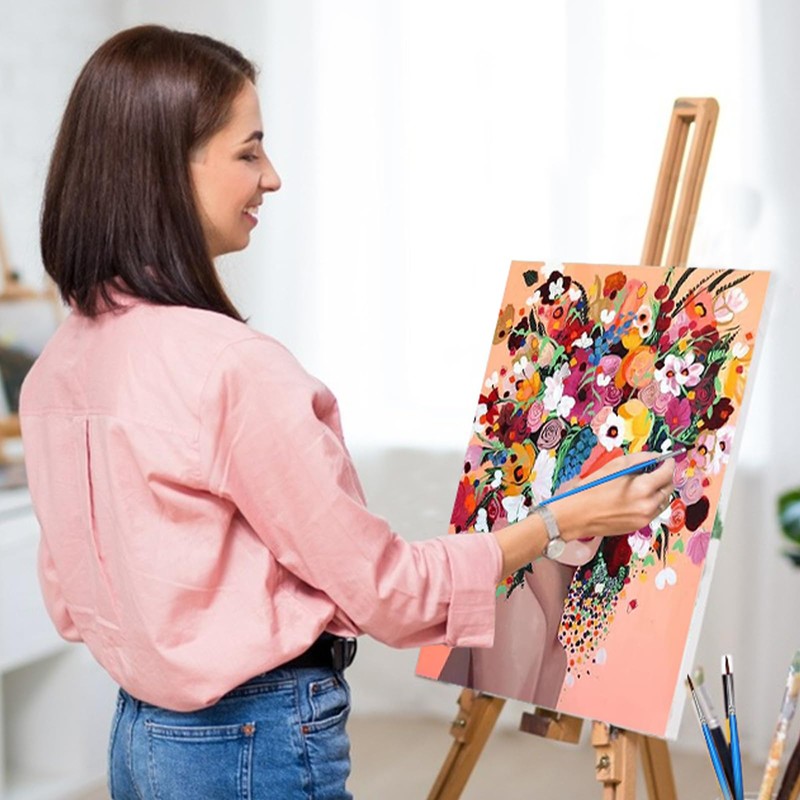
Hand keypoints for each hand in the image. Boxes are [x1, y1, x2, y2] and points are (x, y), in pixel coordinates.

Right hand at [553, 452, 675, 542]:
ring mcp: (644, 518)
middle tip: (658, 470)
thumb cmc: (590, 489)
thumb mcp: (614, 466)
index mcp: (642, 488)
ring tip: (647, 484)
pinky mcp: (638, 526)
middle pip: (669, 489)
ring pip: (663, 502)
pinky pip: (653, 512)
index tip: (667, 460)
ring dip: (659, 491)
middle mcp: (647, 505)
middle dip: (666, 477)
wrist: (576, 515)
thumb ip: (639, 459)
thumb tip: (654, 457)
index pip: (667, 474)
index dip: (668, 464)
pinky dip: (651, 503)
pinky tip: (637, 497)